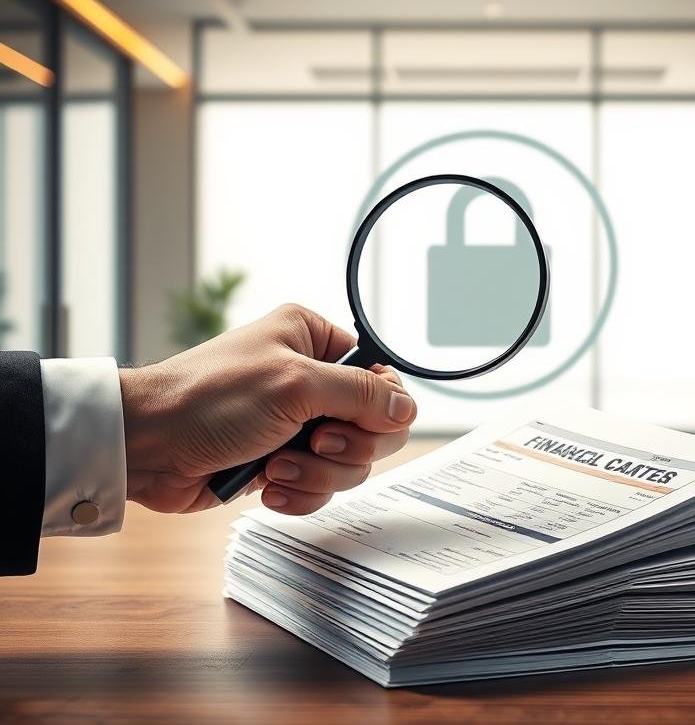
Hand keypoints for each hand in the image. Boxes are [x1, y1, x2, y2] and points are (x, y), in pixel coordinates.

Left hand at [118, 304, 415, 515]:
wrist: (146, 447)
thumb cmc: (208, 399)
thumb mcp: (294, 385)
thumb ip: (360, 395)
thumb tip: (406, 409)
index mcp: (315, 341)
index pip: (382, 379)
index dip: (379, 409)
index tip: (351, 423)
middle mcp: (312, 380)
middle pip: (373, 427)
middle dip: (345, 448)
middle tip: (313, 443)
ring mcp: (297, 424)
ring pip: (349, 463)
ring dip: (316, 474)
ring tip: (276, 468)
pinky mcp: (282, 461)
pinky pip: (320, 487)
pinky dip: (299, 493)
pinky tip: (269, 488)